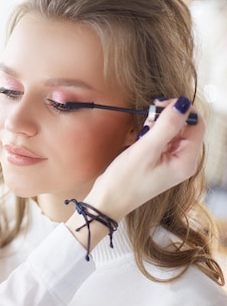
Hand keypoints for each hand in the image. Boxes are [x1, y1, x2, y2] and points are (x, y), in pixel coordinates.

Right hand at [66, 96, 203, 247]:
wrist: (107, 201)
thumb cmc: (125, 181)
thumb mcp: (145, 150)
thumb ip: (166, 126)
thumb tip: (183, 103)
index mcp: (186, 162)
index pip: (197, 126)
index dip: (182, 111)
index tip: (160, 105)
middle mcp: (182, 162)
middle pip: (186, 128)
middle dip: (169, 117)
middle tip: (149, 114)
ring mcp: (170, 162)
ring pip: (173, 133)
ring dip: (159, 125)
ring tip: (142, 132)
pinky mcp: (158, 162)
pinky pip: (162, 140)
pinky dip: (152, 134)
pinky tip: (140, 138)